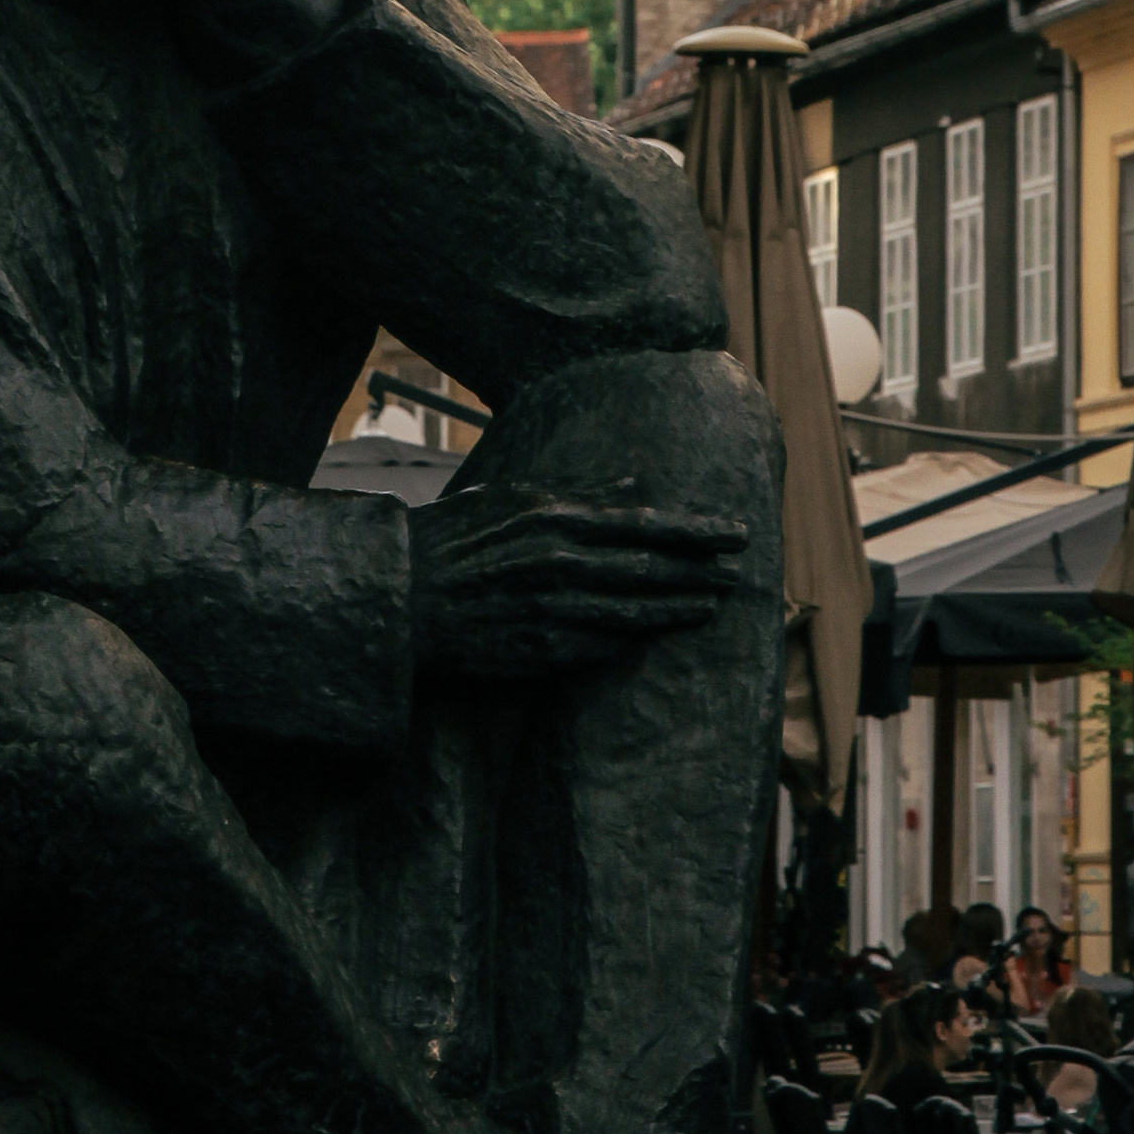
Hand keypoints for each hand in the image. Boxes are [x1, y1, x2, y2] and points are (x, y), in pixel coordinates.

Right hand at [408, 481, 747, 682]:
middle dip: (701, 570)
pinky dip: (636, 636)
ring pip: (636, 611)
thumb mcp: (509, 496)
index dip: (697, 531)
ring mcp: (553, 610)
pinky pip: (603, 644)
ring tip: (711, 604)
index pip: (647, 523)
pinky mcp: (540, 650)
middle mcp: (561, 562)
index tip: (735, 534)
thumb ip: (576, 490)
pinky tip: (657, 631)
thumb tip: (634, 483)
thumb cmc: (450, 538)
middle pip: (652, 569)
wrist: (395, 597)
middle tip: (738, 573)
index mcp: (555, 516)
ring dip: (680, 608)